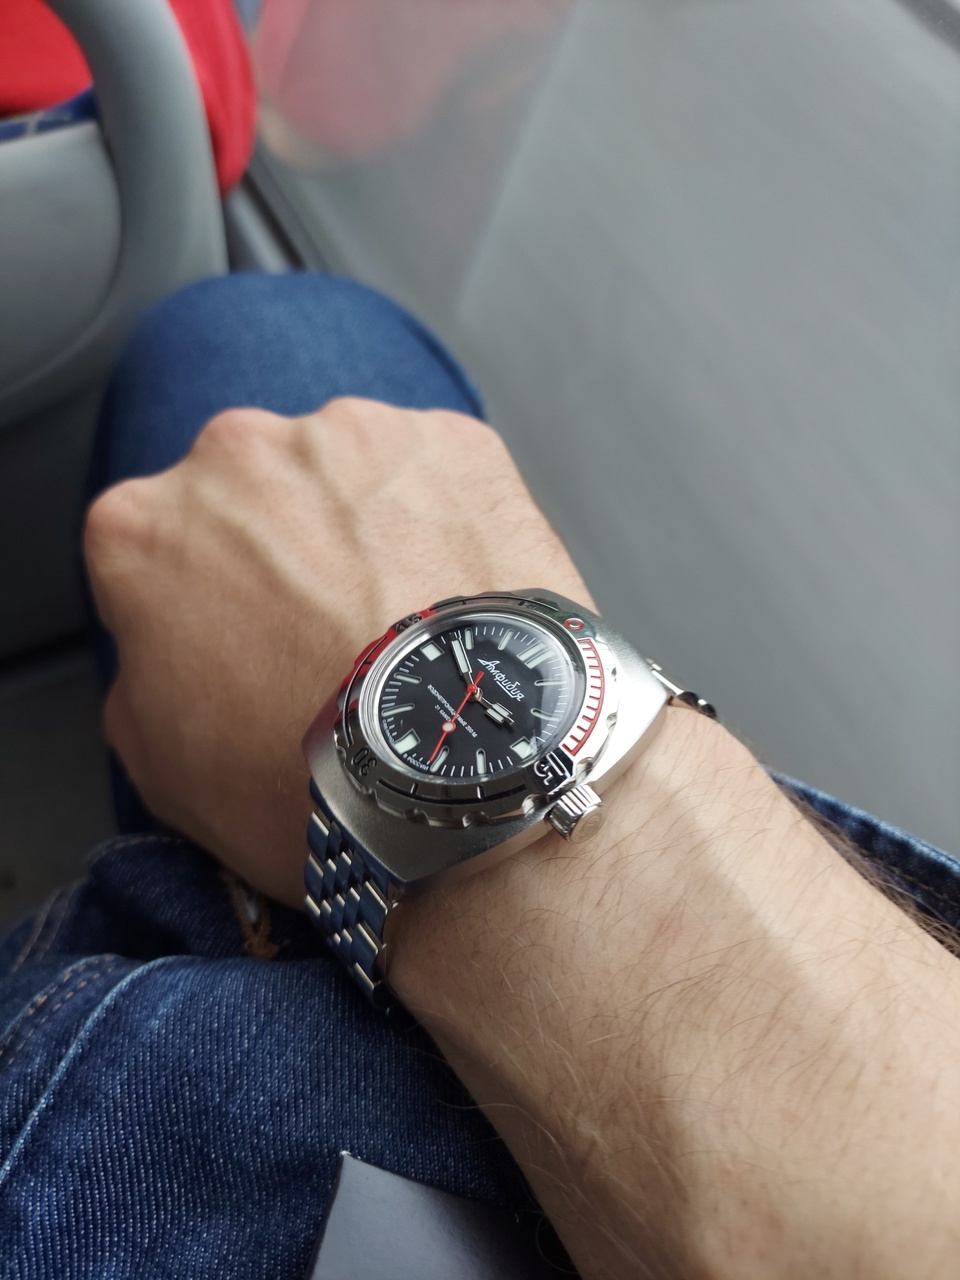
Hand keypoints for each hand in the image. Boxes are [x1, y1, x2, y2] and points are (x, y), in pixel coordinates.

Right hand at [84, 398, 592, 906]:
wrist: (462, 778)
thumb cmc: (310, 784)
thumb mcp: (162, 768)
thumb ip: (143, 675)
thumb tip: (169, 648)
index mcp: (140, 527)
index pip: (156, 551)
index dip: (200, 607)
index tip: (240, 643)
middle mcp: (237, 454)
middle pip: (251, 496)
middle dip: (280, 551)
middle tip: (326, 634)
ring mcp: (352, 436)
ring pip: (345, 475)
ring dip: (364, 528)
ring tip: (402, 623)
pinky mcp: (453, 442)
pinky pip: (435, 474)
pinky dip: (445, 520)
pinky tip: (455, 597)